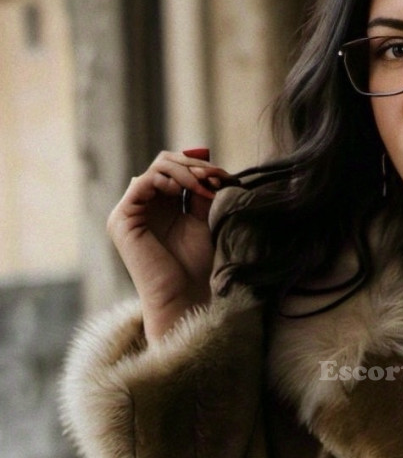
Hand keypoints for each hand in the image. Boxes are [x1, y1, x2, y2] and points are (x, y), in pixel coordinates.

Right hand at [106, 149, 230, 341]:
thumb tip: (205, 160)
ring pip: (156, 168)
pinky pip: (143, 182)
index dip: (199, 166)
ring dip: (185, 172)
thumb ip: (200, 194)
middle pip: (165, 163)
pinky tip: (185, 190)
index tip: (224, 177)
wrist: (184, 297)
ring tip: (205, 185)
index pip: (175, 169)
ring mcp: (129, 211)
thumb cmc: (196, 268)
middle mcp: (143, 206)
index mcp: (161, 206)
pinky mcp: (121, 219)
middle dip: (194, 166)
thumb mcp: (203, 222)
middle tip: (217, 177)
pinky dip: (167, 180)